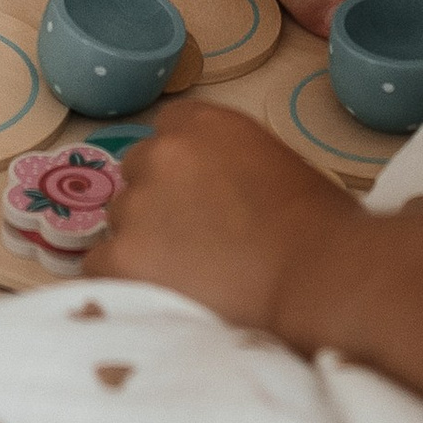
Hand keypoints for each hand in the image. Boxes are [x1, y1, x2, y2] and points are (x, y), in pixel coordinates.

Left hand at [97, 103, 353, 327]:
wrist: (319, 277)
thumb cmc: (321, 227)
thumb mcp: (274, 168)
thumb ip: (229, 168)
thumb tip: (215, 197)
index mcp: (204, 124)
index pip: (167, 130)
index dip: (180, 168)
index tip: (197, 198)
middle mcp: (161, 154)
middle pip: (137, 176)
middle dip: (157, 205)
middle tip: (193, 244)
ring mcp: (135, 205)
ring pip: (119, 223)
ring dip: (141, 245)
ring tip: (184, 279)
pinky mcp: (120, 257)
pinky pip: (101, 267)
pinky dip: (124, 282)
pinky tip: (161, 298)